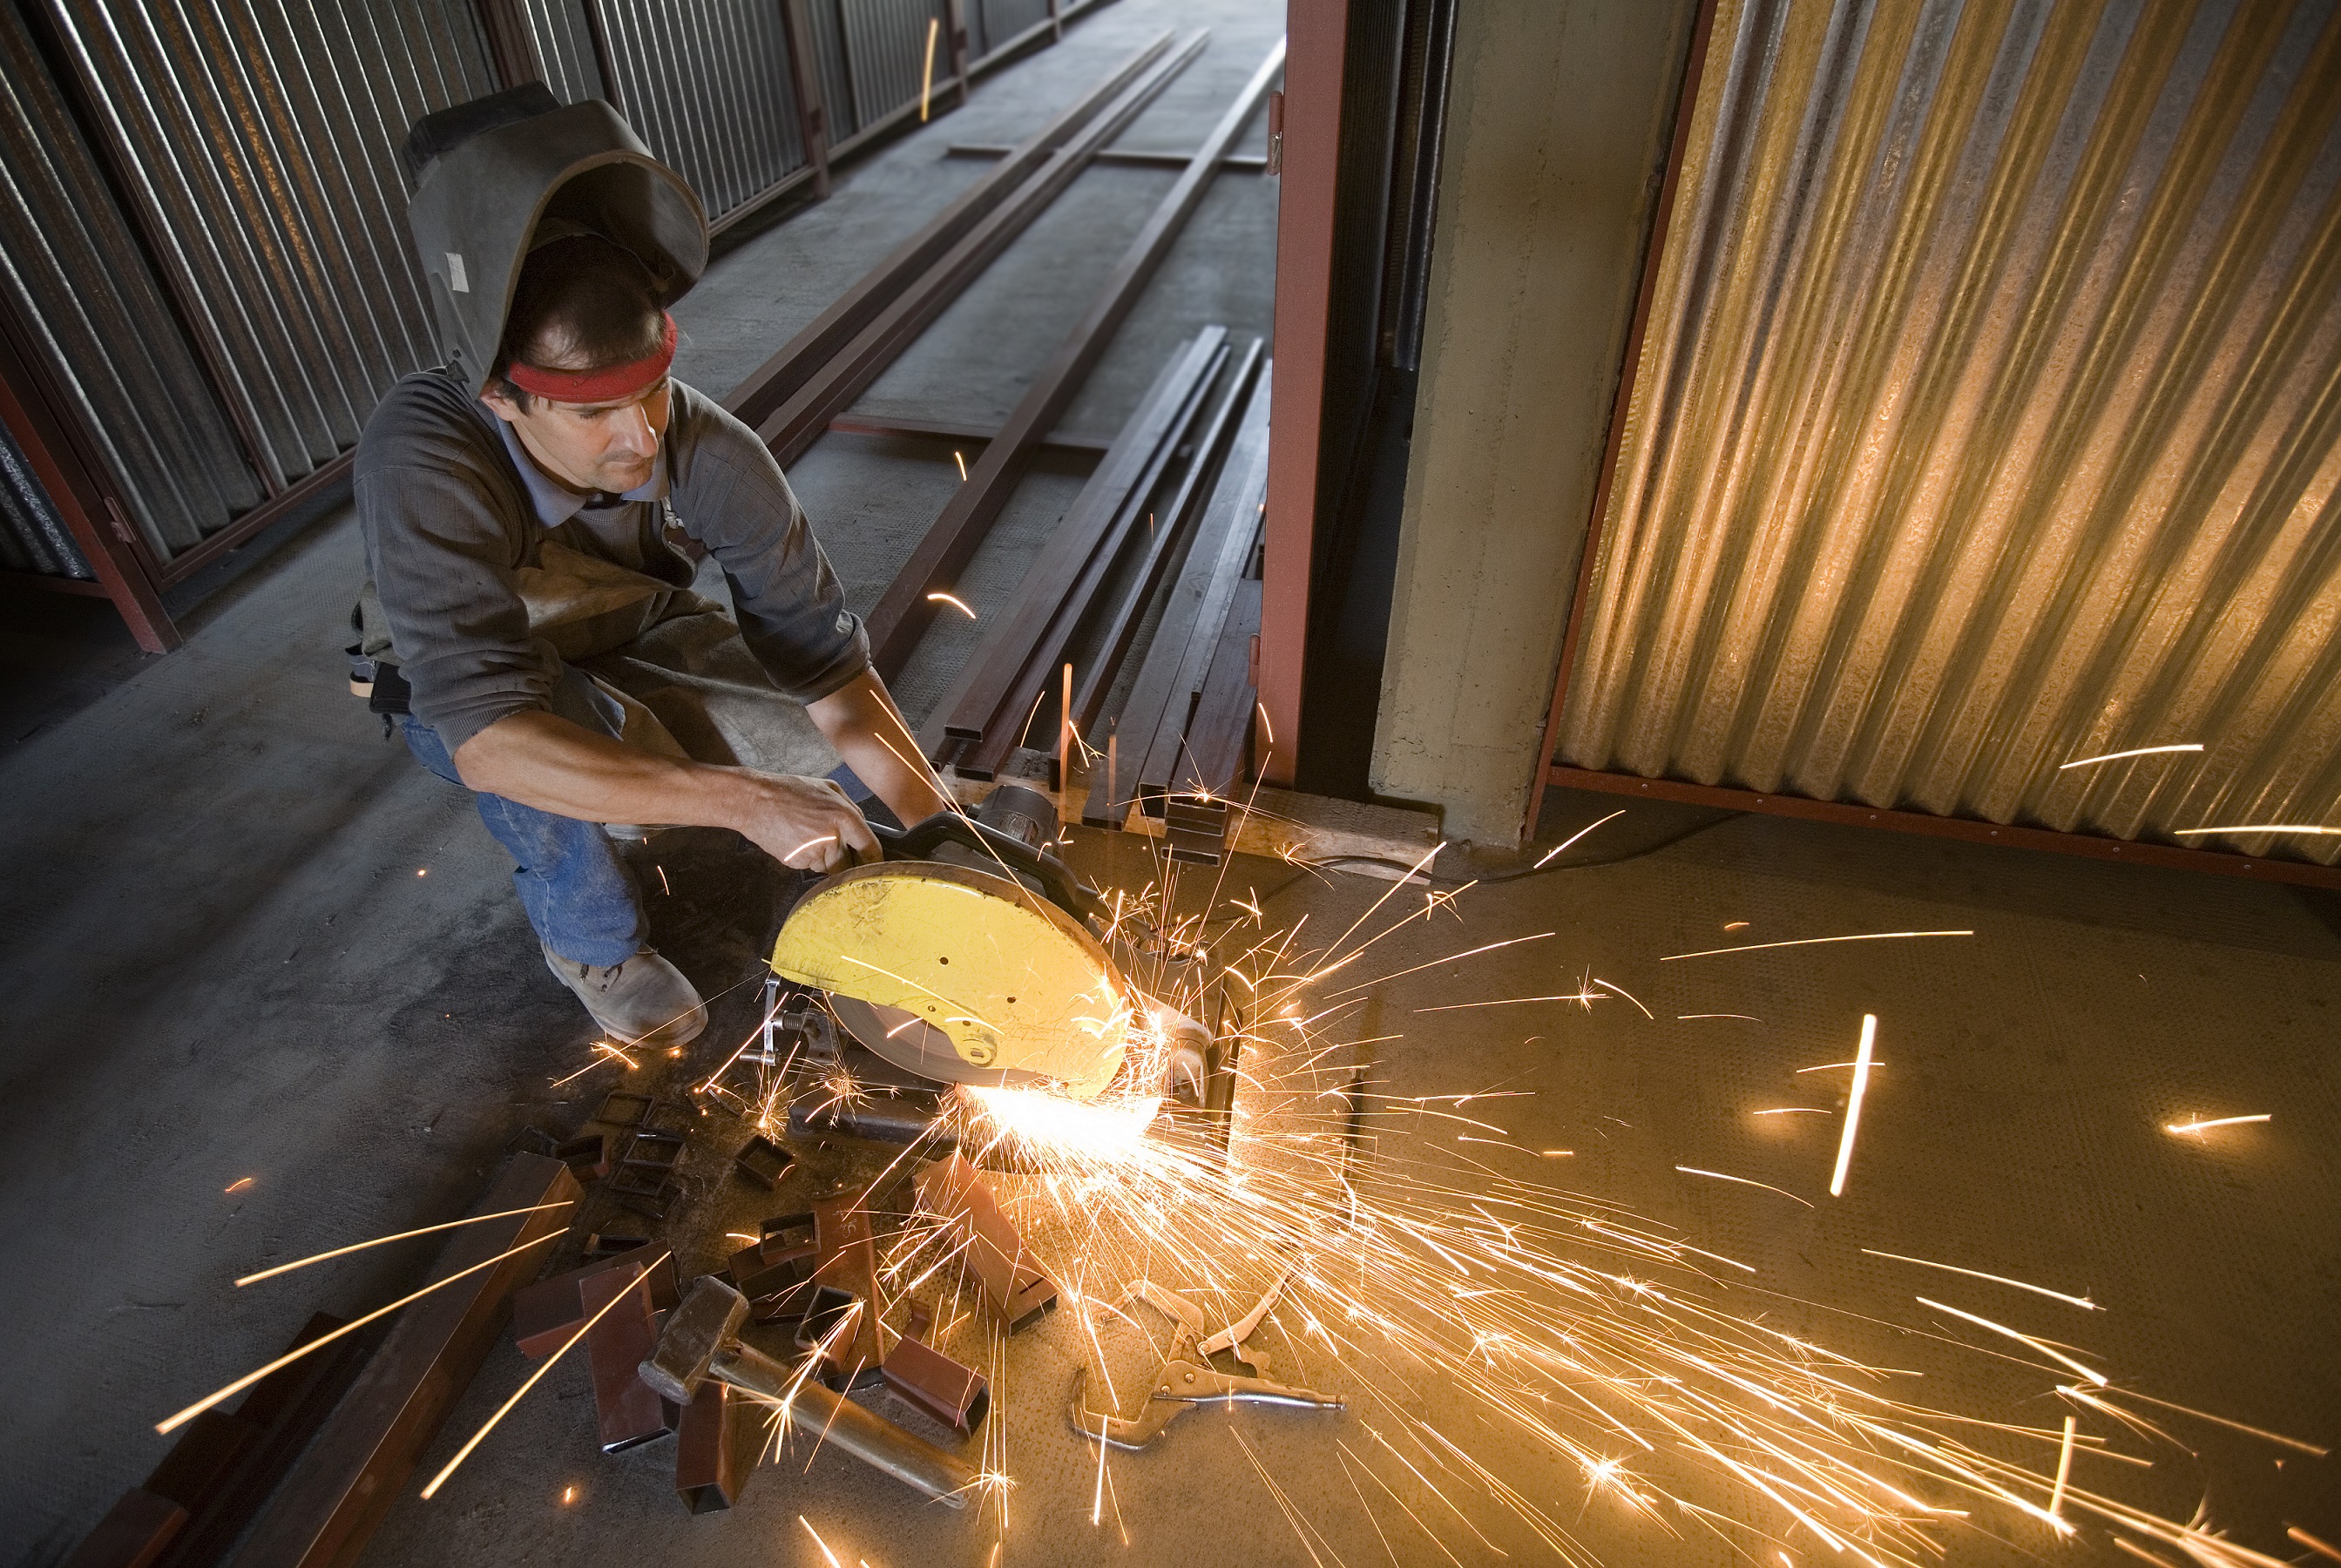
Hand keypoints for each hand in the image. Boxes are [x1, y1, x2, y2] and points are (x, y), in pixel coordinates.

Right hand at [724, 772, 879, 872]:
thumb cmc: (790, 790)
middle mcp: (832, 837)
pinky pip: (810, 867)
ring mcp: (813, 853)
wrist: (755, 801)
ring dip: (824, 859)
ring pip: (828, 868)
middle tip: (832, 847)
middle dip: (845, 861)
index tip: (876, 867)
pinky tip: (796, 840)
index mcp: (844, 817)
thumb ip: (851, 808)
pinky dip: (807, 858)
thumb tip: (864, 828)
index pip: (870, 848)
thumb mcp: (828, 787)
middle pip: (848, 865)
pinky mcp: (797, 863)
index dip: (875, 860)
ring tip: (807, 836)